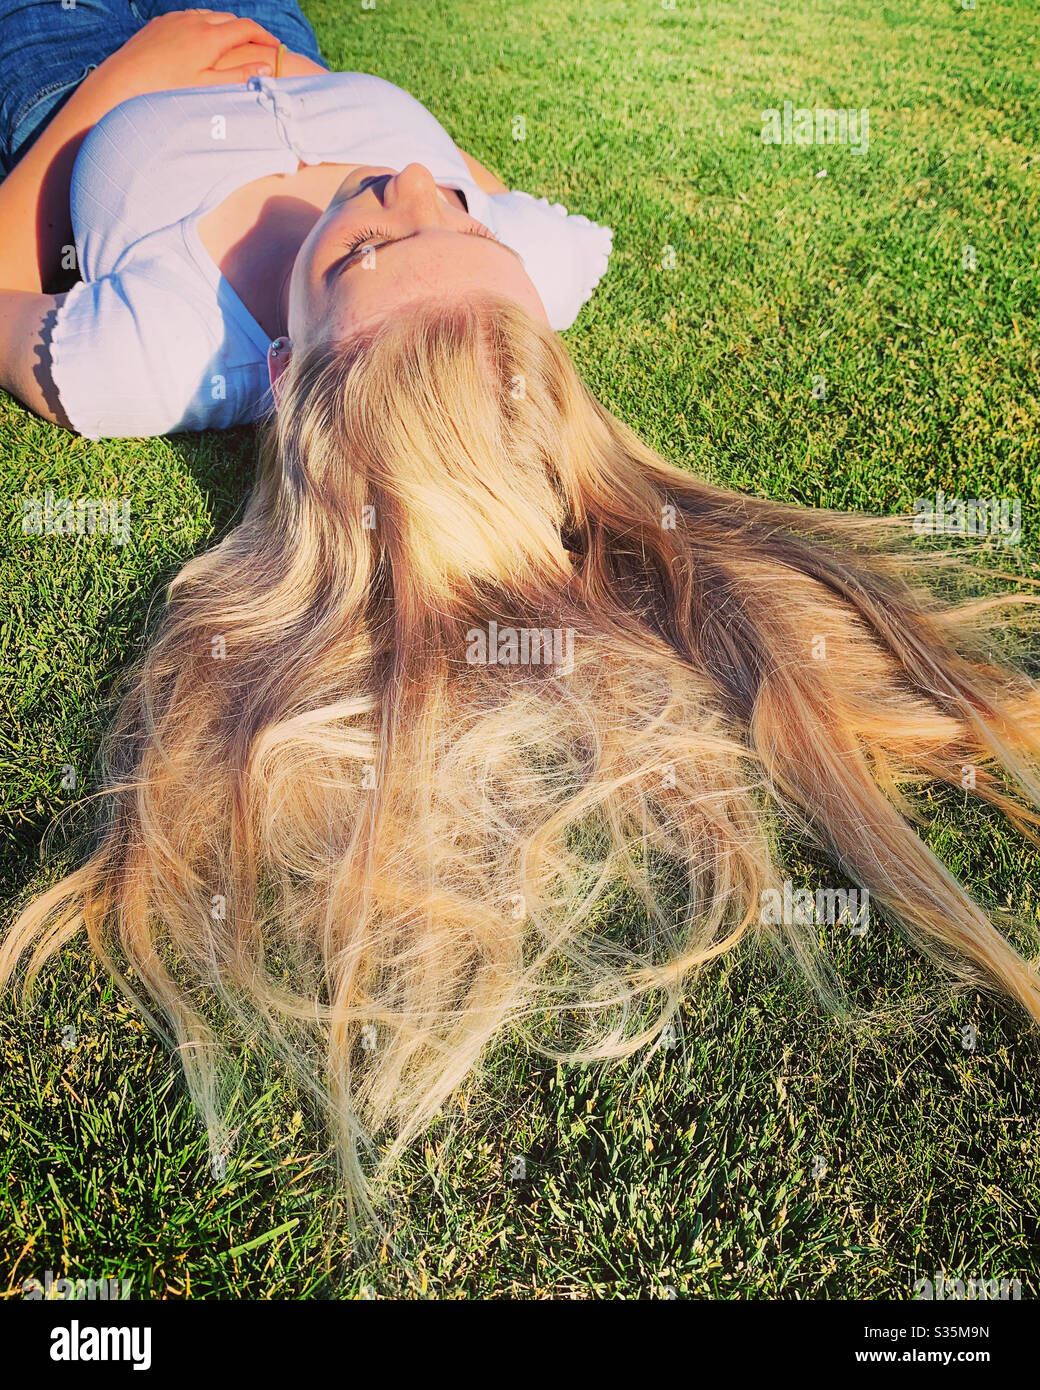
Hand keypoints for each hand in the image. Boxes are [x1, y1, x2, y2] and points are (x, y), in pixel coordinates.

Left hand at [92, 10, 280, 100]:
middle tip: (258, 49)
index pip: (247, 28)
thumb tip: (266, 67)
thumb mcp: (208, 88)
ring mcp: (176, 19)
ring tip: (232, 47)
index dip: (265, 36)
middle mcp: (195, 21)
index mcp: (210, 37)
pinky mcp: (161, 22)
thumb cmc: (168, 90)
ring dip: (225, 28)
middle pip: (230, 19)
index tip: (276, 48)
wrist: (125, 80)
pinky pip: (189, 18)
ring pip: (209, 16)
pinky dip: (203, 26)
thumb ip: (239, 76)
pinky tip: (201, 44)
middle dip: (247, 32)